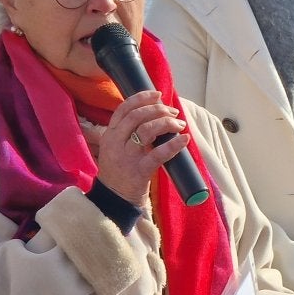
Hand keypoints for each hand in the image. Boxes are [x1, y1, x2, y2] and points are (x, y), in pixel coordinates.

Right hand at [94, 90, 187, 205]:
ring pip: (147, 130)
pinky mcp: (139, 171)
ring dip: (167, 123)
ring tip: (179, 125)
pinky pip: (158, 154)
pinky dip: (174, 144)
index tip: (158, 94)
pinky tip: (184, 139)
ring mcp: (127, 157)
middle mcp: (115, 143)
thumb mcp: (116, 147)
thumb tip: (156, 113)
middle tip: (173, 112)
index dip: (142, 98)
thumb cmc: (120, 170)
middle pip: (137, 116)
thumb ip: (128, 132)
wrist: (115, 199)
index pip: (124, 108)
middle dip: (158, 109)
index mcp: (109, 135)